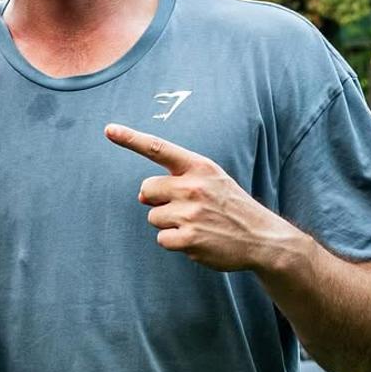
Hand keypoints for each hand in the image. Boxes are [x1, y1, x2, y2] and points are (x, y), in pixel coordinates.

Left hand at [105, 123, 297, 271]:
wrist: (261, 237)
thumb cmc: (230, 207)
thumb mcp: (213, 180)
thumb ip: (177, 180)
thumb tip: (140, 194)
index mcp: (199, 167)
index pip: (159, 149)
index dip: (131, 139)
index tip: (108, 129)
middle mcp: (193, 186)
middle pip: (146, 189)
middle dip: (157, 201)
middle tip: (185, 208)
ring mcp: (191, 213)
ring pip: (153, 217)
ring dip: (168, 224)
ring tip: (196, 225)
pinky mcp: (189, 238)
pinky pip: (162, 238)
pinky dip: (175, 242)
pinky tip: (197, 240)